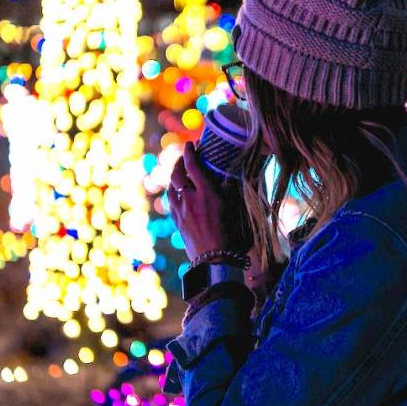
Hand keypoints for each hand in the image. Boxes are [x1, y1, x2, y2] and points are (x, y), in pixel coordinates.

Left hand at [167, 141, 249, 261]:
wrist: (215, 261)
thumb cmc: (232, 236)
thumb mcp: (236, 210)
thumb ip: (231, 190)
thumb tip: (232, 176)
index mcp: (207, 194)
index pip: (193, 166)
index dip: (190, 152)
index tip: (191, 144)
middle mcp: (191, 200)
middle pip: (177, 174)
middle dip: (179, 162)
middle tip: (184, 156)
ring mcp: (181, 211)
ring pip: (171, 187)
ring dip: (174, 177)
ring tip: (179, 173)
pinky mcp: (177, 222)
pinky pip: (171, 201)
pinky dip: (173, 192)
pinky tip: (177, 192)